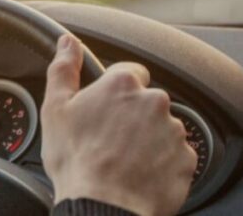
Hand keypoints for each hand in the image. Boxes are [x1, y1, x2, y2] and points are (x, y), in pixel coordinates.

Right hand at [41, 35, 195, 215]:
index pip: (129, 72)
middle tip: (110, 139)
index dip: (115, 91)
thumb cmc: (77, 160)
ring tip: (123, 160)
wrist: (103, 206)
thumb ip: (64, 69)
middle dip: (132, 116)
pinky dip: (161, 163)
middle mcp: (154, 102)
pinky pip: (175, 155)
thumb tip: (67, 43)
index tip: (106, 109)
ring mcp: (174, 131)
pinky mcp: (187, 160)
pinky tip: (139, 173)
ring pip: (162, 128)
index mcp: (123, 85)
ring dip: (147, 139)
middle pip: (147, 101)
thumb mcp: (56, 109)